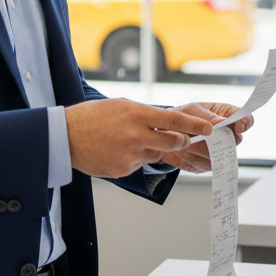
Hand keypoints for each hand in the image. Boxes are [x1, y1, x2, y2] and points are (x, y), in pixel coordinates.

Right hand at [64, 99, 220, 177]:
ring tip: (128, 141)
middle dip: (180, 140)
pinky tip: (116, 151)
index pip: (175, 120)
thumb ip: (145, 115)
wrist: (65, 137)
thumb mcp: (121, 105)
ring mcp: (131, 155)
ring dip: (151, 149)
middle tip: (179, 138)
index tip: (209, 128)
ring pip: (156, 154)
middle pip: (174, 142)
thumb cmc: (91, 118)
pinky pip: (139, 165)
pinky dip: (134, 159)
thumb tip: (166, 122)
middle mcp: (137, 135)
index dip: (196, 125)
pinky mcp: (124, 170)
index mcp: (137, 114)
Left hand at [157, 102, 250, 172]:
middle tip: (197, 136)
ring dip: (198, 149)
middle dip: (216, 140)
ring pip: (218, 156)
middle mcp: (227, 135)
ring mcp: (219, 152)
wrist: (164, 133)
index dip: (245, 123)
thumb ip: (206, 116)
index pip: (246, 120)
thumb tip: (222, 122)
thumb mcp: (191, 110)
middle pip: (234, 141)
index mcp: (226, 115)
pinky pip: (203, 166)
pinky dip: (190, 158)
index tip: (238, 127)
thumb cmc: (182, 116)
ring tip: (183, 142)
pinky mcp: (207, 165)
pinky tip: (180, 150)